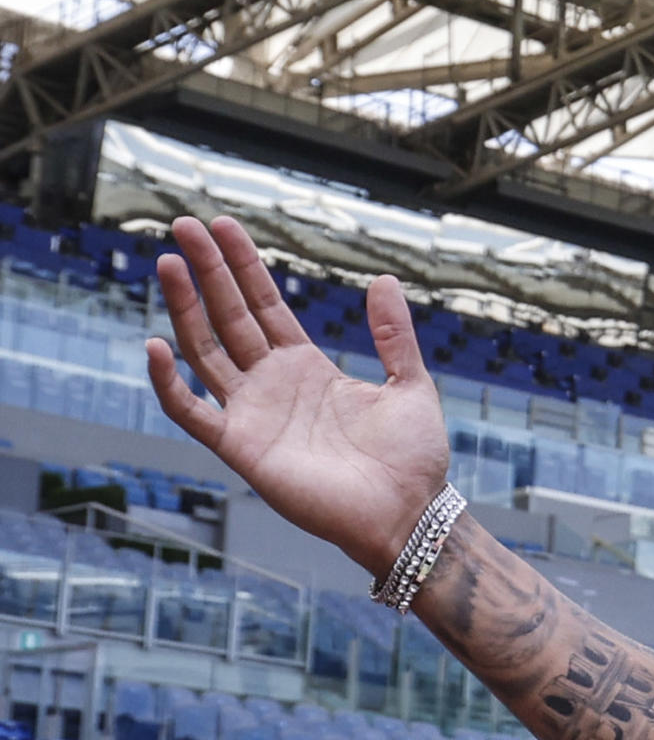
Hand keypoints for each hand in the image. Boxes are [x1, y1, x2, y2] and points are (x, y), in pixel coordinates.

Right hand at [146, 216, 451, 577]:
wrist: (408, 514)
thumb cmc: (413, 460)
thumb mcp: (411, 385)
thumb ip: (394, 336)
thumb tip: (383, 280)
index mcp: (306, 367)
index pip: (264, 304)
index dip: (242, 266)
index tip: (221, 225)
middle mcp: (271, 385)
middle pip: (228, 316)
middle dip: (206, 271)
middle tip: (183, 224)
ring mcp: (251, 414)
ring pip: (204, 351)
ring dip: (184, 308)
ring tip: (170, 263)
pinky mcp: (240, 447)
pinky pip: (191, 412)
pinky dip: (168, 382)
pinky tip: (154, 344)